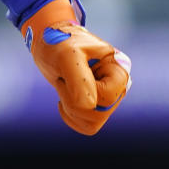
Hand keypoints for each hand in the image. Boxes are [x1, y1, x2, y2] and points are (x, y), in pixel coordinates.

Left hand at [21, 0, 131, 134]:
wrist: (48, 43)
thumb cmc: (59, 43)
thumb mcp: (66, 55)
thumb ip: (79, 80)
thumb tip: (90, 106)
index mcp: (119, 68)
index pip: (108, 96)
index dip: (85, 90)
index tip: (70, 71)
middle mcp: (118, 85)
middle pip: (100, 112)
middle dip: (73, 99)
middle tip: (63, 78)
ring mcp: (108, 97)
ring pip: (93, 122)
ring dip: (70, 107)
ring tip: (65, 84)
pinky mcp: (96, 106)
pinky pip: (87, 126)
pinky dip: (71, 116)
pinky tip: (64, 98)